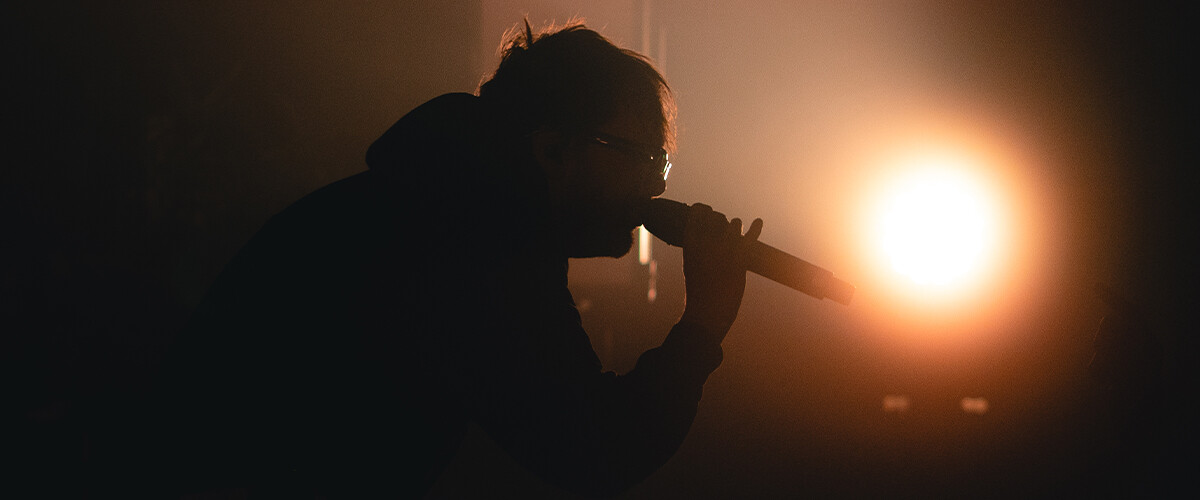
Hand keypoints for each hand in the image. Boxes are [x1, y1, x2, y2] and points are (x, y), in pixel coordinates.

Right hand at [678, 203, 762, 342]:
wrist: (707, 313)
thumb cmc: (698, 292)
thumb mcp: (692, 266)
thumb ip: (698, 248)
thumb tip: (707, 235)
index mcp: (689, 244)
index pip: (697, 212)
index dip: (704, 210)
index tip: (707, 212)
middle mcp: (705, 242)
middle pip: (717, 217)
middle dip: (721, 221)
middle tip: (722, 230)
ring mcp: (723, 248)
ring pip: (734, 223)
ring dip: (736, 227)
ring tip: (734, 235)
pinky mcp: (740, 258)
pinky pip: (750, 236)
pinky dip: (756, 228)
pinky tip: (759, 221)